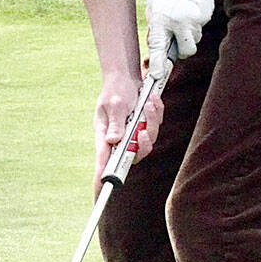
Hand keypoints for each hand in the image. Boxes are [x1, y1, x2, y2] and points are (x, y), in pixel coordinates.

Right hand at [93, 69, 163, 194]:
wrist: (125, 75)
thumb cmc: (115, 89)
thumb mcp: (115, 104)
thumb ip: (116, 123)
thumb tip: (113, 141)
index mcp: (105, 135)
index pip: (104, 159)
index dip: (103, 173)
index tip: (103, 186)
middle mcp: (118, 138)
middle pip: (134, 154)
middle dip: (144, 142)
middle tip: (144, 126)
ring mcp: (132, 132)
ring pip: (148, 140)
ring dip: (152, 121)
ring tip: (149, 102)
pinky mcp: (143, 126)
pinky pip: (155, 127)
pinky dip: (157, 113)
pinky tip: (152, 99)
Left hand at [146, 0, 216, 62]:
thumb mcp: (153, 6)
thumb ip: (156, 27)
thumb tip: (159, 46)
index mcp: (162, 19)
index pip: (159, 49)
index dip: (158, 66)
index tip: (156, 77)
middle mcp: (180, 22)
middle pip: (185, 52)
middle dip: (181, 50)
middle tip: (176, 40)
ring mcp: (196, 19)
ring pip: (194, 40)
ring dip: (188, 35)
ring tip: (182, 17)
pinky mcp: (206, 15)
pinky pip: (200, 28)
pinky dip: (194, 24)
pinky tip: (190, 10)